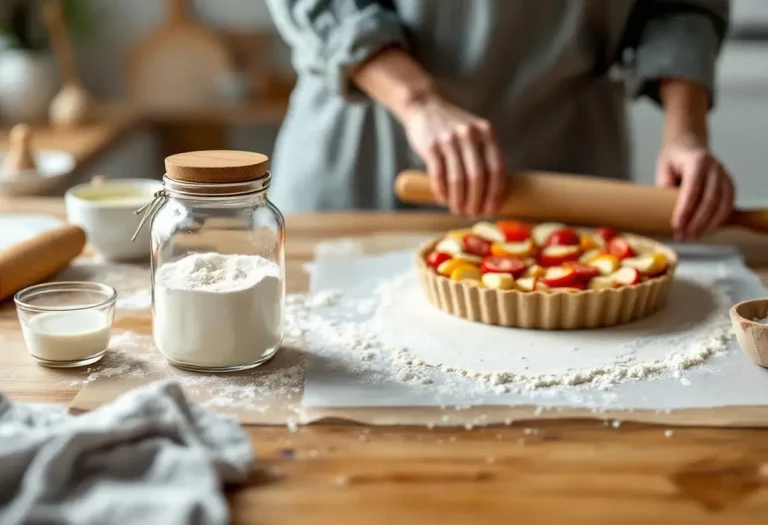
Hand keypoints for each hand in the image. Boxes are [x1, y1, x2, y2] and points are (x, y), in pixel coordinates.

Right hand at [400, 95, 505, 215]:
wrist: (426, 107)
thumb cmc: (454, 128)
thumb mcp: (476, 133)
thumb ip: (485, 155)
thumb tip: (496, 194)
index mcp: (487, 133)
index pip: (497, 168)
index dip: (496, 193)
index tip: (492, 209)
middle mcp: (470, 134)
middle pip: (478, 177)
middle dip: (476, 201)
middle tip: (472, 213)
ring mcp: (449, 139)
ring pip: (457, 179)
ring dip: (458, 201)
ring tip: (458, 210)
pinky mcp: (431, 146)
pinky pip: (438, 176)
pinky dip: (442, 192)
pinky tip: (444, 200)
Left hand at [655, 134, 734, 239]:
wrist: (689, 144)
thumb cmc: (674, 157)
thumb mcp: (663, 166)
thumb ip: (664, 184)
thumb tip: (662, 208)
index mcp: (697, 161)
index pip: (692, 188)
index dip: (685, 209)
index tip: (676, 225)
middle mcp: (714, 168)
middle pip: (710, 200)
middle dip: (696, 222)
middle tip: (683, 236)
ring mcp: (724, 176)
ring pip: (722, 205)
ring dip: (708, 225)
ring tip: (692, 237)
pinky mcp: (729, 185)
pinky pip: (728, 205)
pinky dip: (718, 220)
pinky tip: (706, 230)